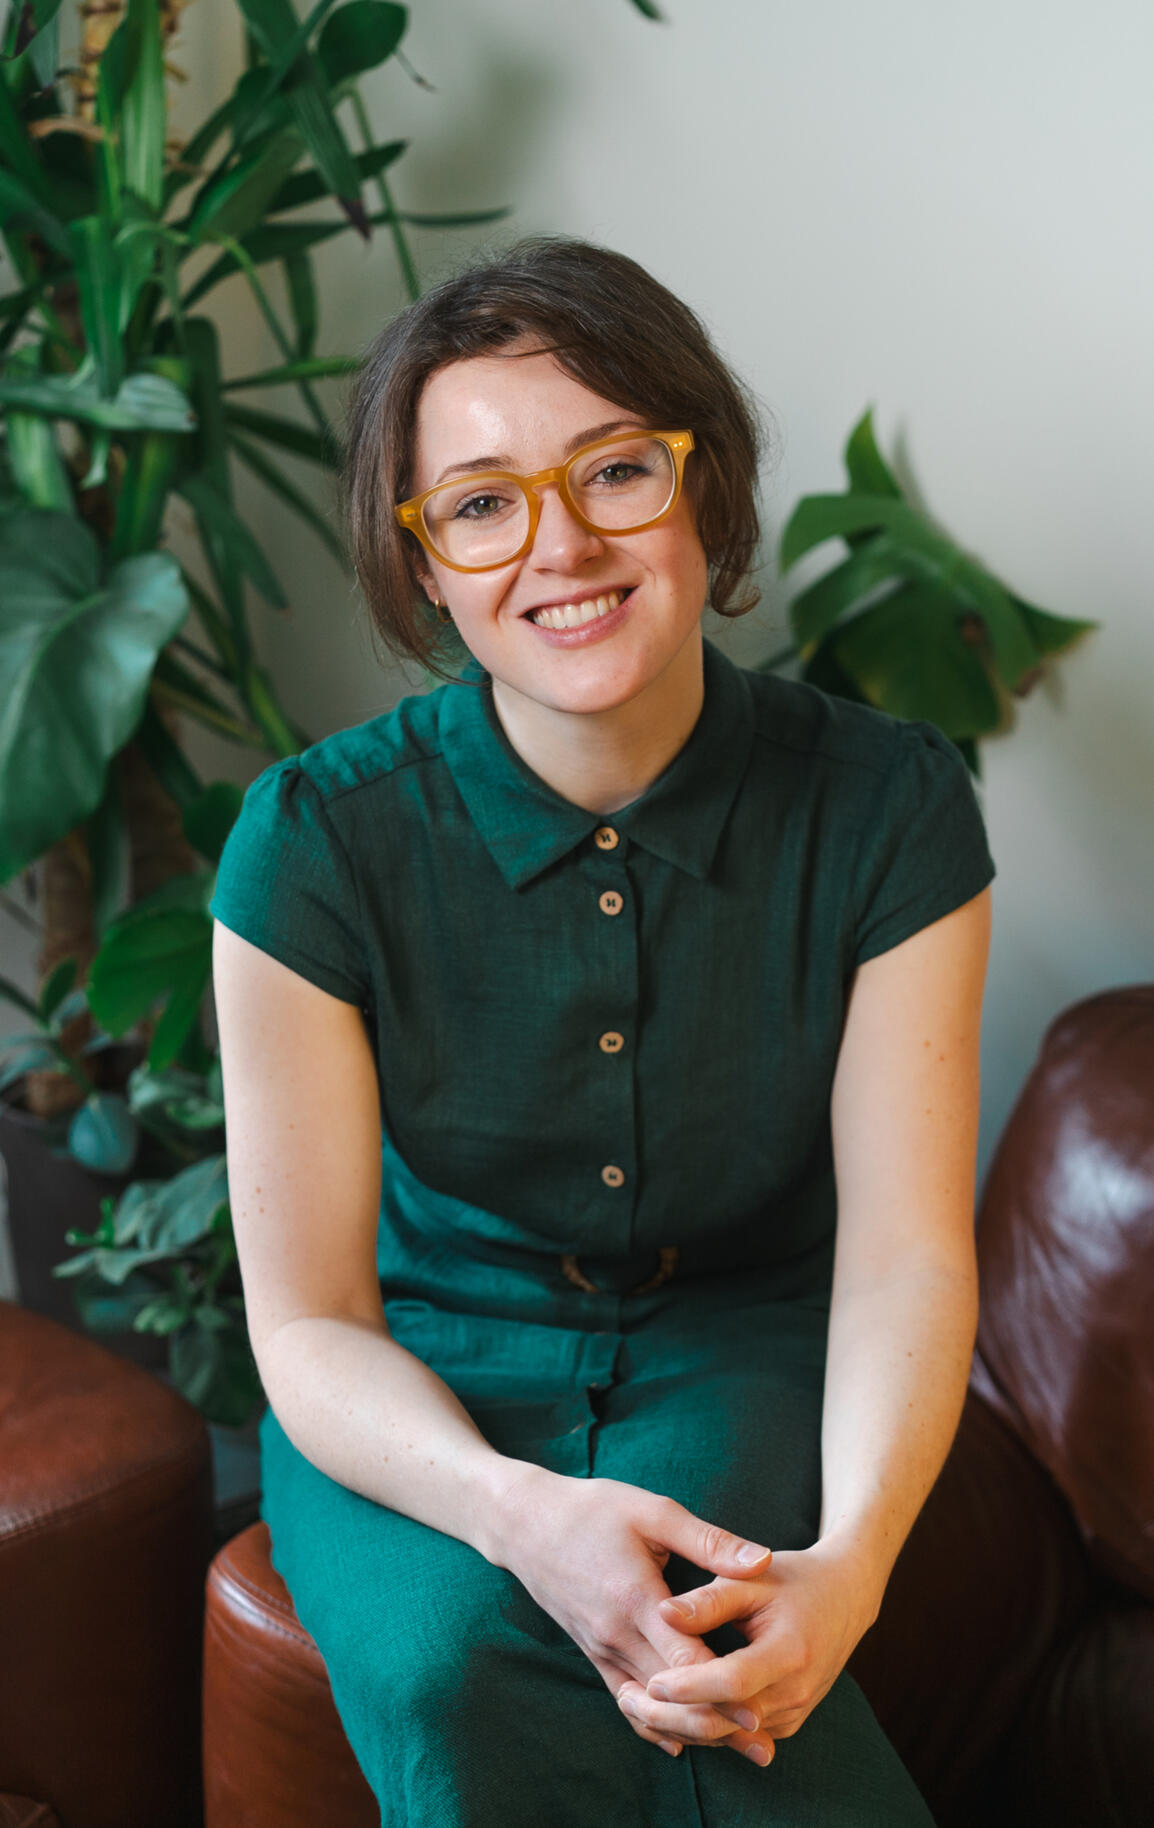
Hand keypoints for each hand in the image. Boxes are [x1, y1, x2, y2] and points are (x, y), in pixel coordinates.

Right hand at [490, 1464, 778, 1765]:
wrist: (525, 1523)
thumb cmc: (593, 1510)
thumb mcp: (653, 1512)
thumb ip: (708, 1541)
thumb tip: (763, 1560)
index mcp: (636, 1600)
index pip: (684, 1664)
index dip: (724, 1691)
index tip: (761, 1712)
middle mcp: (615, 1636)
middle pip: (671, 1697)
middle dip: (718, 1721)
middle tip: (763, 1744)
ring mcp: (600, 1649)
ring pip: (649, 1708)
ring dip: (691, 1728)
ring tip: (736, 1746)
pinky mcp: (592, 1654)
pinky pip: (626, 1700)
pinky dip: (655, 1722)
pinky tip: (682, 1740)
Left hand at [631, 1540, 880, 1745]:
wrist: (845, 1599)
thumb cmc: (792, 1580)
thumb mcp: (752, 1579)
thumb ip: (708, 1599)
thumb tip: (661, 1613)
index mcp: (789, 1652)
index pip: (732, 1683)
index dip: (688, 1685)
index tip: (648, 1680)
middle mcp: (795, 1692)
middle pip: (725, 1722)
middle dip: (671, 1716)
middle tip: (626, 1697)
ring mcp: (793, 1712)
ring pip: (727, 1735)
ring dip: (680, 1724)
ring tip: (633, 1703)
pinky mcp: (786, 1721)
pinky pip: (737, 1733)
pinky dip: (701, 1726)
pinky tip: (665, 1711)